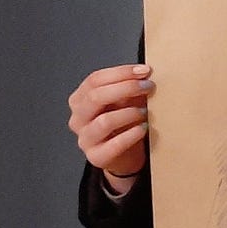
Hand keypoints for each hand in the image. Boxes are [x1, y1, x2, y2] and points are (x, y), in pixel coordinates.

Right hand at [67, 64, 153, 194]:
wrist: (125, 156)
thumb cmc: (124, 124)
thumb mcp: (125, 101)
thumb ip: (129, 87)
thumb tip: (145, 73)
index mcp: (81, 100)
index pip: (95, 80)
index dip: (121, 73)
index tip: (144, 71)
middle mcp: (78, 118)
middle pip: (95, 97)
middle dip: (126, 88)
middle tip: (148, 87)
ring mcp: (85, 139)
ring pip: (104, 121)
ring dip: (129, 113)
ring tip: (145, 111)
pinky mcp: (96, 156)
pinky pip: (114, 144)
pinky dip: (132, 134)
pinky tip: (143, 128)